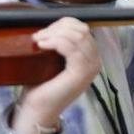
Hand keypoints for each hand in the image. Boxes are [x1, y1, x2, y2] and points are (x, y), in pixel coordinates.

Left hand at [13, 17, 100, 133]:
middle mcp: (96, 60)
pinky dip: (56, 42)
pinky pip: (72, 48)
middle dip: (58, 28)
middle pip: (81, 29)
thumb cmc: (42, 85)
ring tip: (38, 40)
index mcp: (90, 55)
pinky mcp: (81, 73)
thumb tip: (50, 26)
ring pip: (78, 36)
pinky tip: (43, 45)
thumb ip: (59, 44)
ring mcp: (91, 67)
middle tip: (38, 36)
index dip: (63, 23)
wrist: (38, 110)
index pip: (82, 28)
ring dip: (54, 34)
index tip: (44, 31)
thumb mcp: (53, 59)